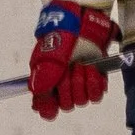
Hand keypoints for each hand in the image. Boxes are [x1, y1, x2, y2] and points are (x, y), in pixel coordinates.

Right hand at [27, 0, 115, 120]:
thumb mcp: (49, 57)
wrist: (83, 25)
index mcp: (45, 83)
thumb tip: (38, 104)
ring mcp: (79, 84)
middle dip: (69, 86)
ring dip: (82, 82)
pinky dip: (94, 83)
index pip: (47, 109)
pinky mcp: (96, 80)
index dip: (50, 106)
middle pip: (67, 104)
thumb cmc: (62, 38)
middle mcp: (62, 87)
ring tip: (81, 64)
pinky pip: (96, 95)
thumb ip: (44, 80)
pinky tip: (91, 69)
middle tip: (69, 67)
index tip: (54, 96)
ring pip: (82, 100)